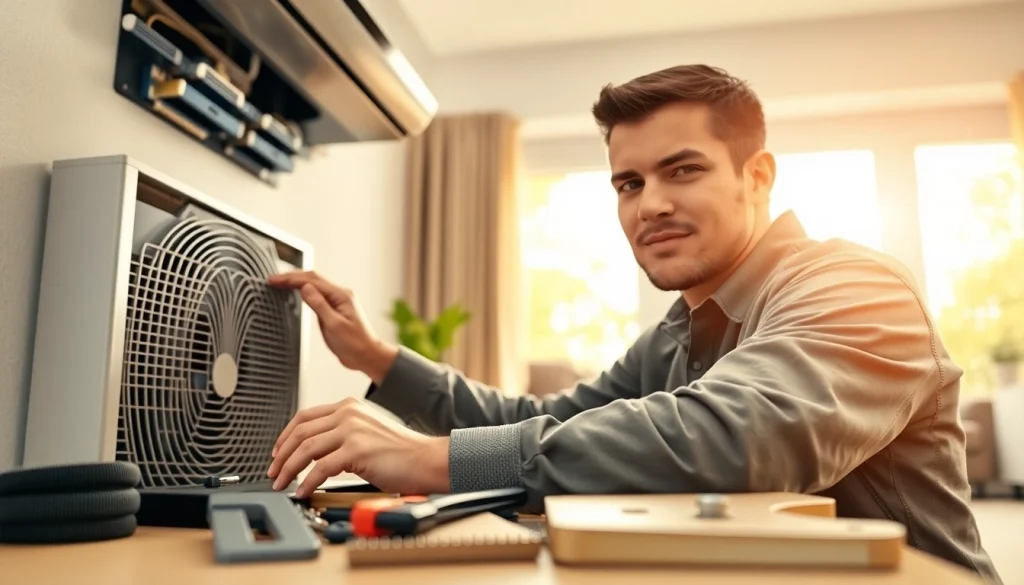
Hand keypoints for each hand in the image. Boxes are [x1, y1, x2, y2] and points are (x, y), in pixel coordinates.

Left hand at [267, 397, 450, 496]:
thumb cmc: (401, 452)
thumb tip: (312, 451)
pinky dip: (307, 482)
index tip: (277, 452)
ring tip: (281, 483)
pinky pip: (320, 469)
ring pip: (305, 449)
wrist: (426, 459)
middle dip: (281, 455)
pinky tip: (303, 491)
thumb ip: (341, 433)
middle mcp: (348, 414)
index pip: (305, 417)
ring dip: (288, 469)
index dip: (285, 436)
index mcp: (349, 406)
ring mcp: (352, 431)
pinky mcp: (356, 451)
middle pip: (300, 432)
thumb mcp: (367, 431)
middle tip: (273, 472)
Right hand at [268, 271, 397, 383]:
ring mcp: (337, 302)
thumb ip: (319, 305)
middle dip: (291, 277)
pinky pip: (317, 296)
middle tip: (273, 280)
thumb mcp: (334, 325)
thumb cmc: (356, 344)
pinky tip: (296, 293)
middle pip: (312, 279)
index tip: (275, 280)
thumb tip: (305, 288)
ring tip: (280, 283)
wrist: (367, 356)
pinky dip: (304, 292)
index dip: (291, 278)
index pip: (312, 281)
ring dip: (297, 282)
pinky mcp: (334, 310)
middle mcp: (340, 295)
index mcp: (341, 295)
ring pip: (314, 286)